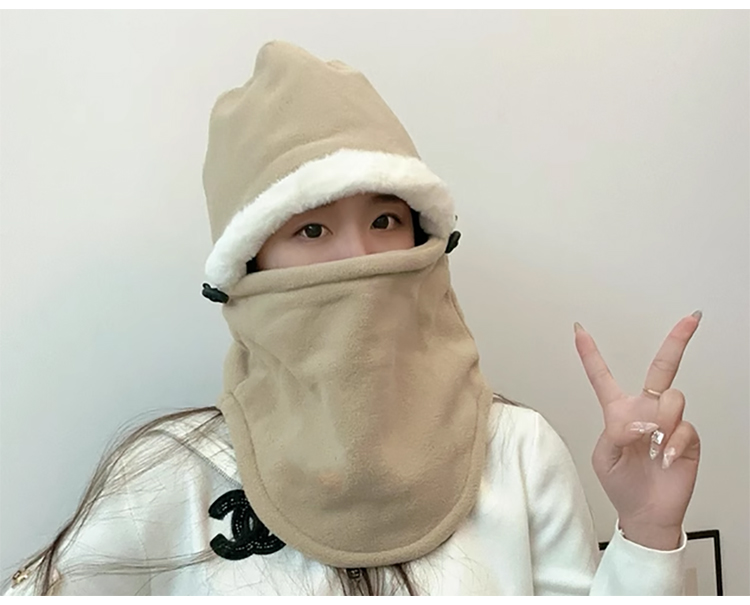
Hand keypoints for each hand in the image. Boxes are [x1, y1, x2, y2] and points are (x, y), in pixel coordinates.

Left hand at [574, 312, 701, 549]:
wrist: (646, 513)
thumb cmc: (621, 485)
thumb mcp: (603, 457)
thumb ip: (614, 433)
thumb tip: (639, 421)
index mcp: (618, 412)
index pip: (602, 377)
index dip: (590, 353)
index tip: (579, 330)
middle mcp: (646, 410)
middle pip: (662, 368)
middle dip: (677, 341)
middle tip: (690, 319)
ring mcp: (668, 422)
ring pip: (672, 397)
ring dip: (660, 420)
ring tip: (651, 445)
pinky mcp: (687, 438)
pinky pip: (684, 427)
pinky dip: (672, 444)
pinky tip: (665, 458)